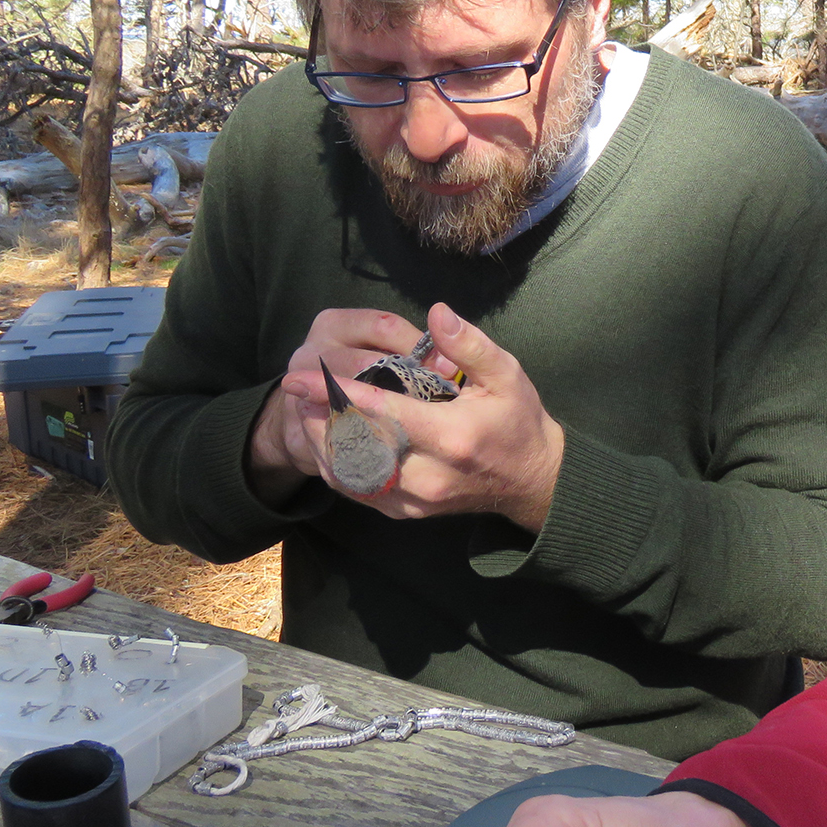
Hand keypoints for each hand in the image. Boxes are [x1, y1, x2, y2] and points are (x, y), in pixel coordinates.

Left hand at [275, 303, 566, 529]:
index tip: (300, 377)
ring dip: (320, 443)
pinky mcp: (408, 512)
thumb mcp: (507, 375)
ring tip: (304, 411)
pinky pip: (358, 492)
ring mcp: (416, 499)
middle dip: (318, 416)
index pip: (382, 412)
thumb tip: (436, 313)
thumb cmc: (518, 420)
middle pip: (355, 447)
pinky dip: (335, 467)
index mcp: (452, 435)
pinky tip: (326, 441)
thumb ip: (470, 345)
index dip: (336, 393)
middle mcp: (429, 473)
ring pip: (349, 474)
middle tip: (294, 388)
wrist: (531, 481)